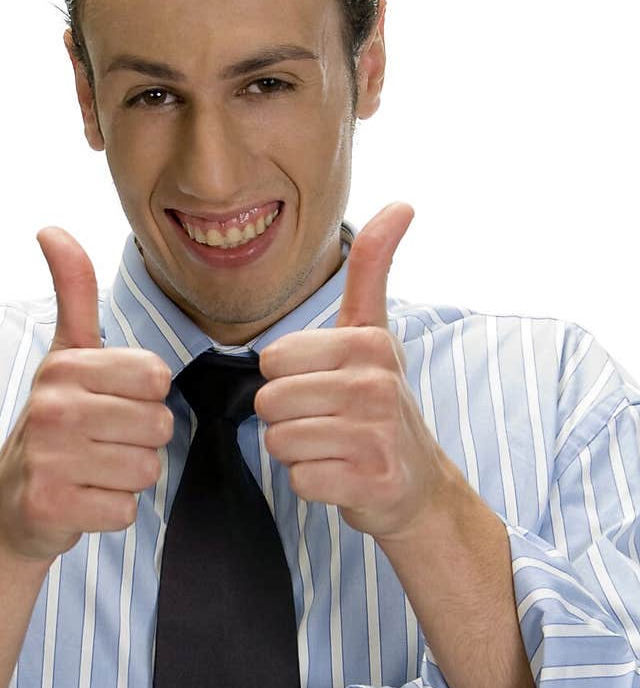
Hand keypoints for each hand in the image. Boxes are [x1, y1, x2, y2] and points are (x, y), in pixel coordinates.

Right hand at [0, 227, 173, 561]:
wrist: (11, 507)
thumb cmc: (53, 427)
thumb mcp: (64, 356)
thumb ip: (73, 293)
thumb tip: (51, 228)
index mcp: (63, 366)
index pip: (156, 379)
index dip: (145, 399)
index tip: (110, 406)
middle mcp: (51, 407)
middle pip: (159, 426)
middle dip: (140, 442)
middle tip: (101, 445)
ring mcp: (48, 459)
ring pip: (147, 469)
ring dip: (128, 478)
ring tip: (93, 472)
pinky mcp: (51, 506)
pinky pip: (126, 509)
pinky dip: (112, 511)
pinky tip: (83, 501)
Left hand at [254, 203, 453, 543]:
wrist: (417, 484)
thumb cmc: (381, 404)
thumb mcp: (375, 331)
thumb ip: (374, 267)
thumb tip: (401, 202)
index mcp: (369, 343)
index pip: (273, 361)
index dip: (286, 379)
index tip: (323, 386)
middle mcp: (377, 385)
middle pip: (270, 402)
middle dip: (287, 419)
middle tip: (327, 423)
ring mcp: (378, 435)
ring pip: (281, 442)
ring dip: (298, 452)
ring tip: (334, 448)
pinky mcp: (372, 481)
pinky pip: (300, 480)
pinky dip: (313, 484)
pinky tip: (342, 476)